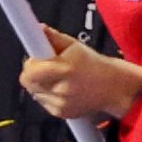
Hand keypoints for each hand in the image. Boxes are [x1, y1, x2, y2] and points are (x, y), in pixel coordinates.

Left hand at [19, 27, 141, 122]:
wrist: (113, 88)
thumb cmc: (94, 65)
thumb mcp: (75, 46)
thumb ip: (54, 38)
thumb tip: (38, 29)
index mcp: (65, 69)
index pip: (30, 71)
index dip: (30, 63)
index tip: (33, 58)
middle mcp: (62, 89)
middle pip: (28, 82)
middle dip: (33, 71)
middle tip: (46, 65)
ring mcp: (60, 104)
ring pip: (33, 91)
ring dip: (39, 83)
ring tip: (57, 77)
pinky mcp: (60, 113)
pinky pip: (42, 101)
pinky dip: (47, 94)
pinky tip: (61, 88)